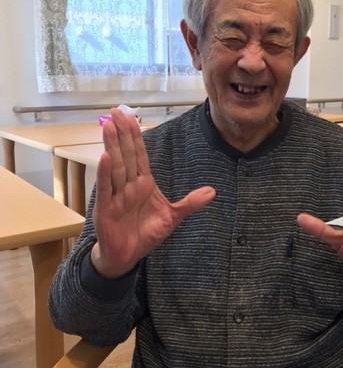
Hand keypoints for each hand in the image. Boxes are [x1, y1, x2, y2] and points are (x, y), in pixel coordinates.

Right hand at [91, 108, 214, 277]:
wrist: (126, 256)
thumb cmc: (145, 233)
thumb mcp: (173, 217)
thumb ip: (190, 203)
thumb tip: (212, 191)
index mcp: (143, 183)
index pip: (139, 154)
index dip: (135, 136)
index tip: (129, 117)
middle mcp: (128, 185)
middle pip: (126, 155)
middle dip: (121, 133)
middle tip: (115, 111)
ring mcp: (115, 196)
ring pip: (115, 166)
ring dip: (112, 146)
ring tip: (109, 126)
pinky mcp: (106, 209)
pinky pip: (106, 189)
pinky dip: (105, 173)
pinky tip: (104, 157)